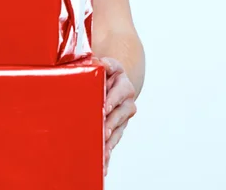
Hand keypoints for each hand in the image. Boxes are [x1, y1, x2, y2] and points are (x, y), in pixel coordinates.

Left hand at [100, 57, 136, 175]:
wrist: (112, 78)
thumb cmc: (102, 71)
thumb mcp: (102, 63)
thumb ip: (99, 62)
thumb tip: (99, 62)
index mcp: (122, 81)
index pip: (118, 91)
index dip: (111, 100)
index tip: (104, 109)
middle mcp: (127, 97)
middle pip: (120, 112)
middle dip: (111, 123)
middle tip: (103, 131)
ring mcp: (124, 113)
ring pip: (118, 128)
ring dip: (111, 141)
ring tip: (103, 151)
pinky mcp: (120, 126)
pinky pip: (115, 140)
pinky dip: (109, 151)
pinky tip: (103, 163)